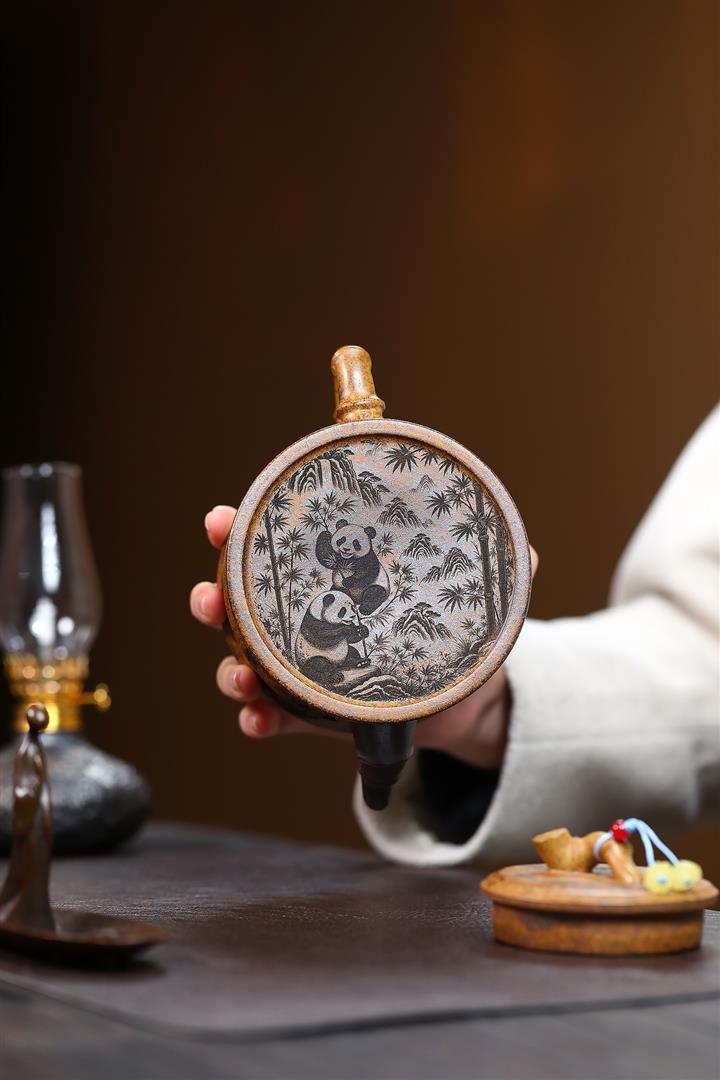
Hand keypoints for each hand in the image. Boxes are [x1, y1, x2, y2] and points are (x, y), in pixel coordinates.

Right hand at [190, 506, 538, 769]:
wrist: (463, 695)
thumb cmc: (449, 627)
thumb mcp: (467, 594)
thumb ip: (492, 570)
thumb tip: (526, 549)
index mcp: (332, 579)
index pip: (275, 549)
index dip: (238, 531)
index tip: (221, 519)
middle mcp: (307, 619)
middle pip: (241, 605)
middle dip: (213, 599)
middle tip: (207, 597)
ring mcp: (305, 669)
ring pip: (247, 664)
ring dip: (228, 668)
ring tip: (234, 674)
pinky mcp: (316, 715)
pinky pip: (276, 718)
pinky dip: (259, 720)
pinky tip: (255, 720)